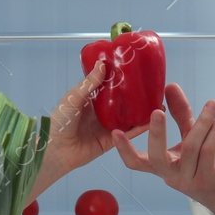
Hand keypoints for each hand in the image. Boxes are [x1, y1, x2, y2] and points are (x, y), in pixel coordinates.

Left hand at [33, 58, 148, 198]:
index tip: (134, 67)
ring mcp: (107, 126)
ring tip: (157, 100)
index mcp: (90, 99)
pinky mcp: (112, 140)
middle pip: (121, 100)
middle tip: (150, 83)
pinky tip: (152, 120)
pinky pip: (129, 133)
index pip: (108, 85)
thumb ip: (89, 83)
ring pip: (128, 116)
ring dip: (141, 110)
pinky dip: (140, 127)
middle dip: (135, 93)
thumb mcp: (73, 97)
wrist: (57, 150)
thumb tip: (103, 64)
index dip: (120, 77)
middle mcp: (100, 112)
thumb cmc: (60, 121)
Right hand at [111, 84, 214, 214]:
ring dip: (202, 122)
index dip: (124, 149)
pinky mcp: (208, 180)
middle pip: (157, 157)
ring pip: (191, 147)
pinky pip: (208, 151)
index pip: (136, 162)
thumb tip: (169, 86)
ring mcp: (189, 180)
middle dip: (157, 134)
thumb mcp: (191, 139)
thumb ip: (180, 114)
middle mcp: (172, 175)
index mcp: (163, 167)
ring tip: (212, 105)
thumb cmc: (209, 168)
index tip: (114, 131)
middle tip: (157, 111)